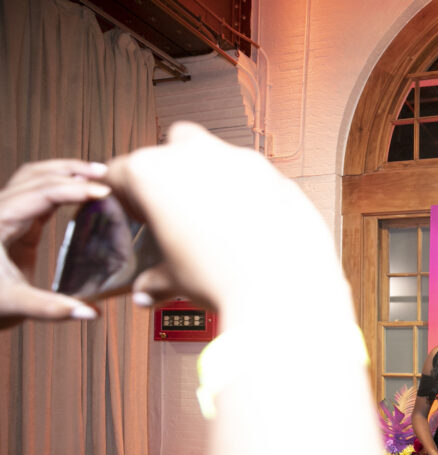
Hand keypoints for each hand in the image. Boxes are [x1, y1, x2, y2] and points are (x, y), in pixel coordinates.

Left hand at [0, 159, 108, 325]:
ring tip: (97, 174)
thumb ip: (51, 308)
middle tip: (107, 175)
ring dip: (65, 172)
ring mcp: (5, 215)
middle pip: (37, 175)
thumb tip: (91, 312)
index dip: (74, 189)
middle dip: (73, 171)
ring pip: (34, 178)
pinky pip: (38, 195)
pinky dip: (61, 188)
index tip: (105, 192)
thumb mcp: (13, 304)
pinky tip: (83, 193)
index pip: (41, 193)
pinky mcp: (15, 225)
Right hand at [104, 122, 341, 318]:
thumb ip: (155, 279)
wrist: (283, 286)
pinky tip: (251, 225)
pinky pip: (254, 177)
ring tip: (217, 222)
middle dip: (171, 172)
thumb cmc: (222, 280)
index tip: (134, 214)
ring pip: (217, 156)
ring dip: (212, 180)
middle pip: (172, 146)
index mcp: (153, 173)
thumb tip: (146, 291)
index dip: (123, 196)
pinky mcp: (274, 173)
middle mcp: (194, 154)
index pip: (120, 173)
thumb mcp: (176, 281)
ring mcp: (238, 159)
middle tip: (177, 211)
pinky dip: (249, 194)